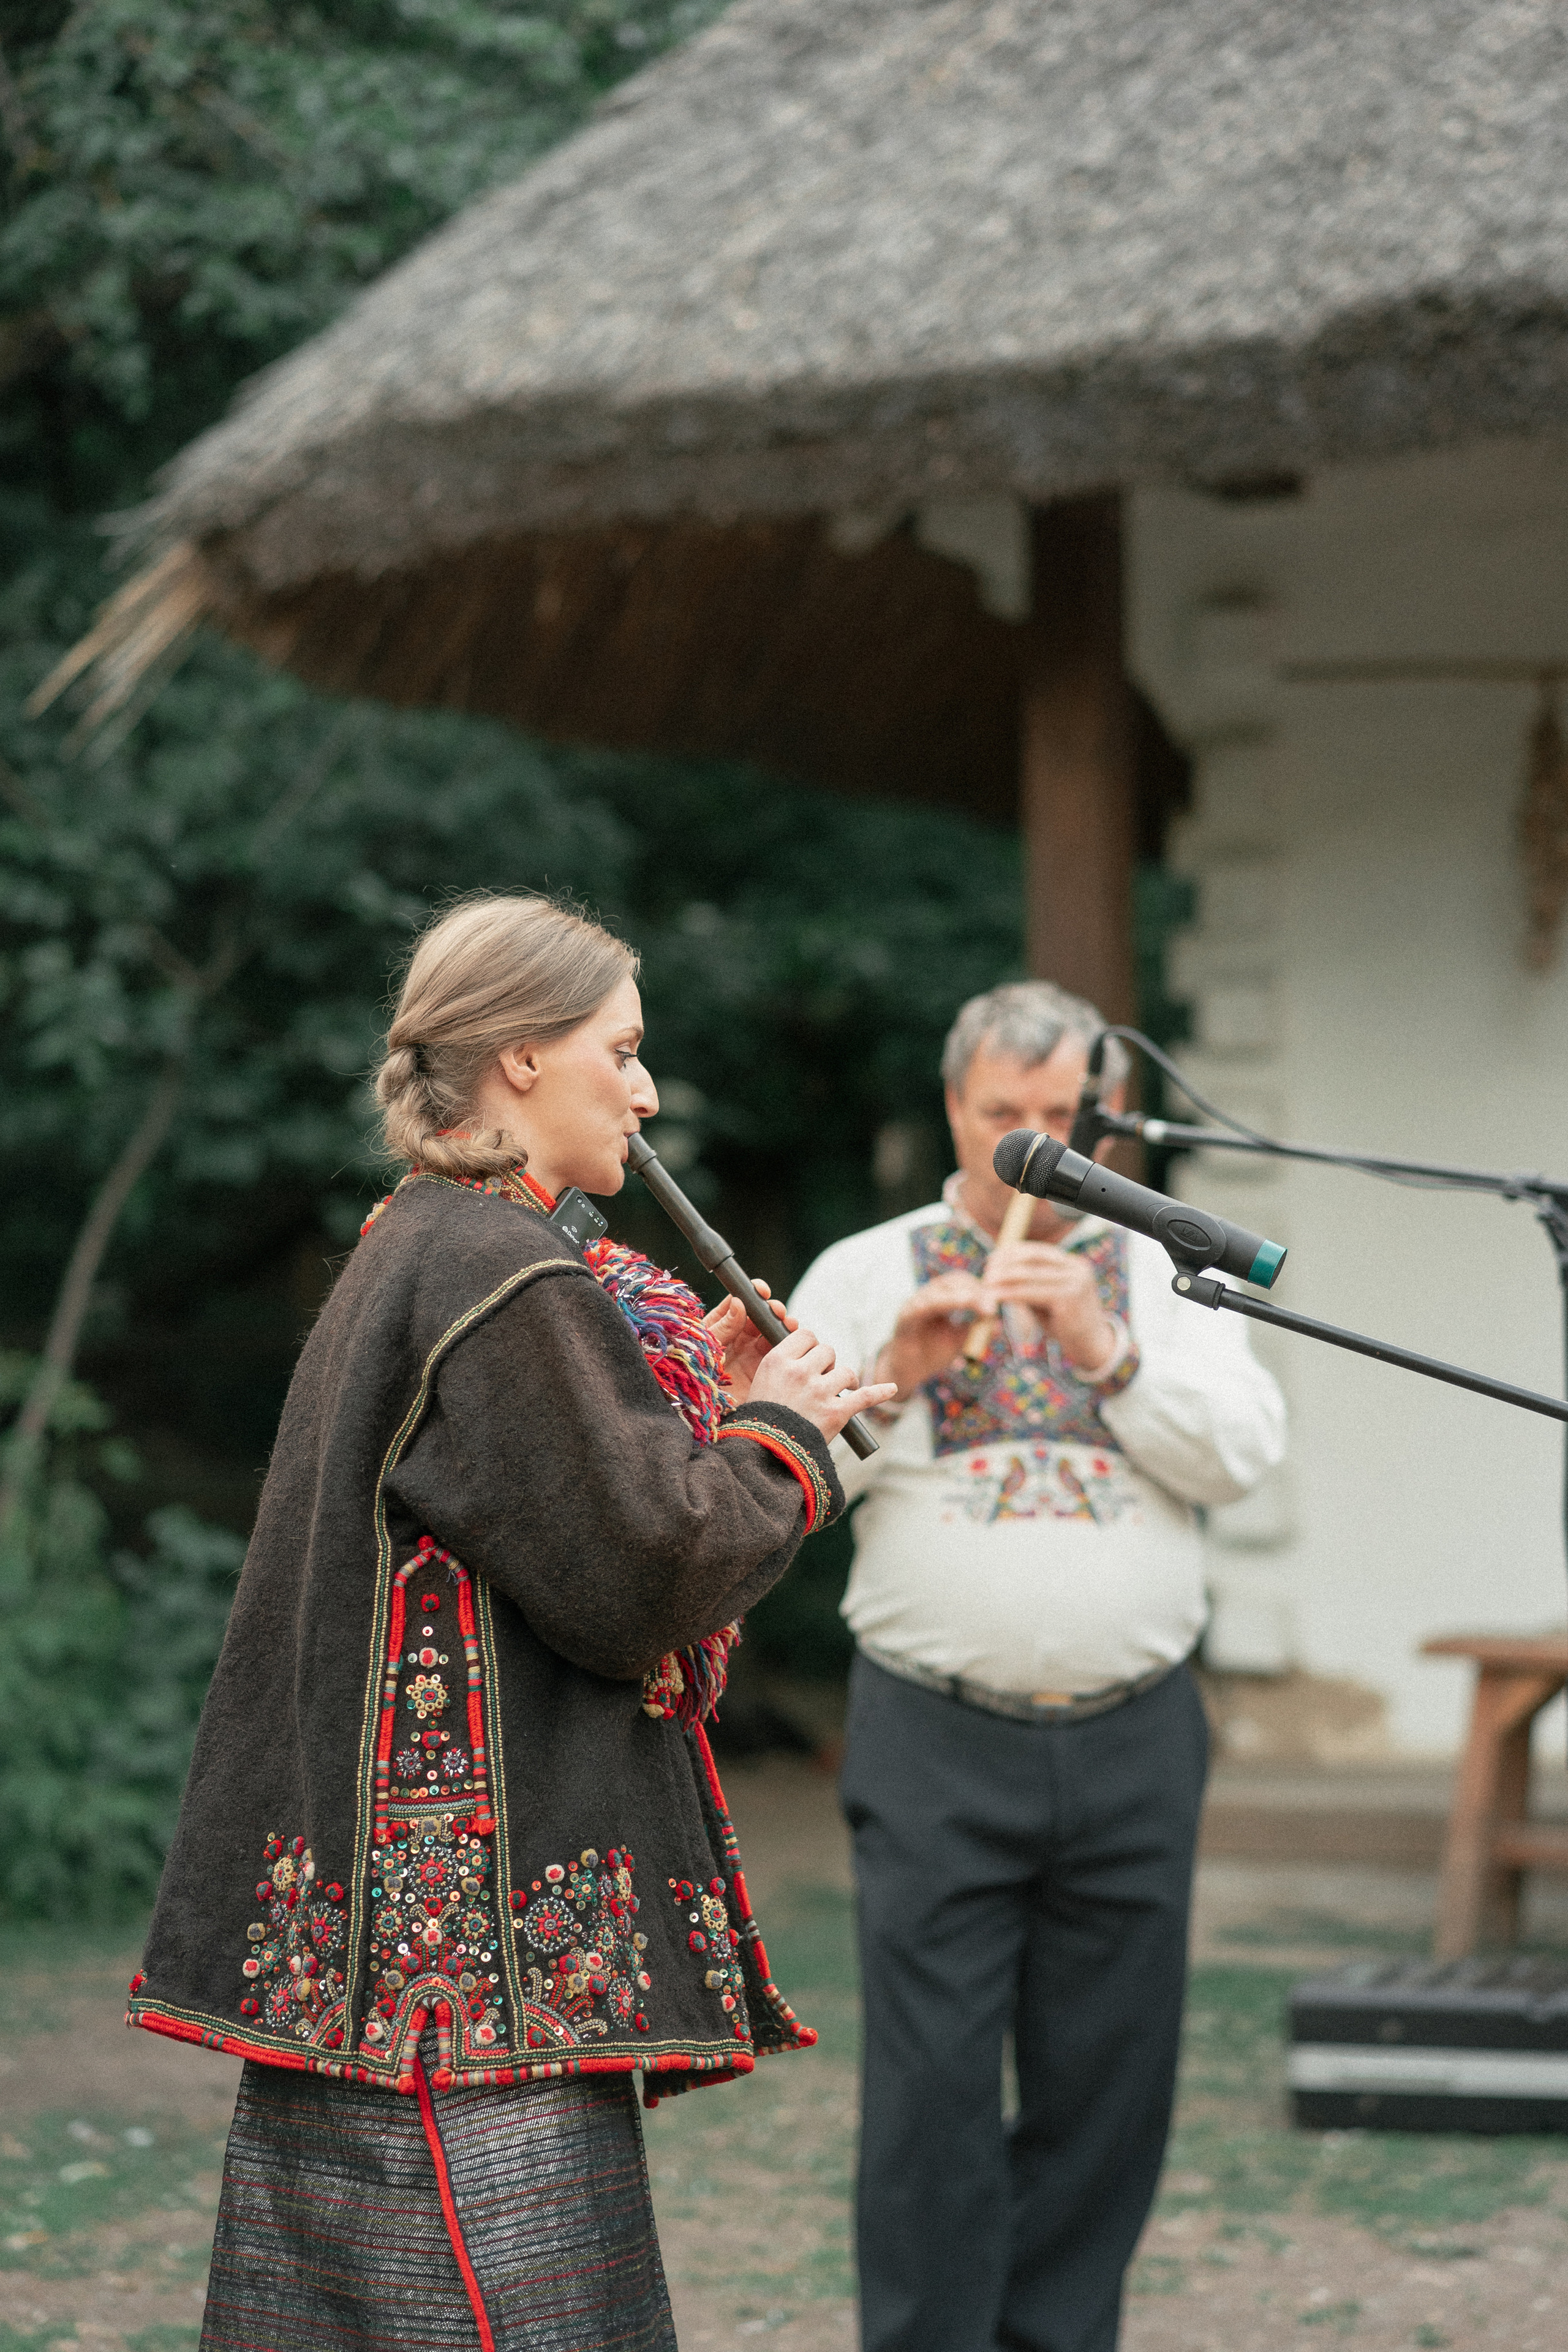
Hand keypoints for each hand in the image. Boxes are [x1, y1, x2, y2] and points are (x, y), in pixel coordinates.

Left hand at [704, 1284, 795, 1403]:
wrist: (698, 1415)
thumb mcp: (704, 1349)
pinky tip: (792, 1341)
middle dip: (770, 1311)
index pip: (737, 1307)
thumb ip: (722, 1327)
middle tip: (777, 1311)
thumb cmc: (693, 1379)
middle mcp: (737, 1342)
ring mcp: (751, 1358)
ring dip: (781, 1326)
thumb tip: (739, 1303)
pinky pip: (779, 1357)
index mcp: (719, 1330)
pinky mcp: (763, 1375)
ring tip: (788, 1324)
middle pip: (759, 1320)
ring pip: (771, 1336)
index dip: (750, 1296)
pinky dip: (788, 1347)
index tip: (761, 1290)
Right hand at [746, 1325, 896, 1442]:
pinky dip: (881, 1392)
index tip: (810, 1358)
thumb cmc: (761, 1419)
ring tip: (840, 1390)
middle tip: (821, 1378)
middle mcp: (800, 1373)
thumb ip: (783, 1363)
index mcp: (778, 1361)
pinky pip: (865, 1396)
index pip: (806, 1335)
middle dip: (827, 1363)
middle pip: (828, 1350)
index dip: (811, 1346)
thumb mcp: (762, 1382)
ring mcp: (820, 1392)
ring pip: (846, 1371)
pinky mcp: (836, 1413)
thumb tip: (807, 1351)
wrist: (765, 1454)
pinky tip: (892, 1388)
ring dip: (845, 1380)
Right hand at [872, 1271, 989, 1396]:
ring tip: (976, 1303)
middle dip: (972, 1290)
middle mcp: (925, 1297)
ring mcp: (913, 1305)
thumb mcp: (959, 1339)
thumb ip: (974, 1328)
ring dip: (958, 1297)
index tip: (994, 1303)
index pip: (960, 1282)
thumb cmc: (932, 1353)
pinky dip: (937, 1304)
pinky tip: (953, 1305)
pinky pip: (920, 1308)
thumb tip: (996, 1320)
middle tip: (989, 1307)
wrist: (908, 1372)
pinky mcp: (904, 1319)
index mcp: (939, 1299)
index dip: (978, 1288)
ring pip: (937, 1292)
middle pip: (950, 1281)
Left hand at [979, 1240, 1116, 1371]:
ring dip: (1003, 1278)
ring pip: (1029, 1275)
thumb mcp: (1049, 1298)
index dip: (1012, 1252)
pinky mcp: (1068, 1298)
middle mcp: (1077, 1268)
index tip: (992, 1259)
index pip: (1037, 1250)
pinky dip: (1010, 1293)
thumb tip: (1001, 1271)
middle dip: (1005, 1263)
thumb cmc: (1065, 1323)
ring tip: (986, 1283)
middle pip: (1032, 1258)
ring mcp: (1075, 1282)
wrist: (1092, 1346)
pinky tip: (995, 1297)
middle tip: (986, 1272)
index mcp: (1074, 1263)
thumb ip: (1031, 1283)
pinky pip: (1030, 1292)